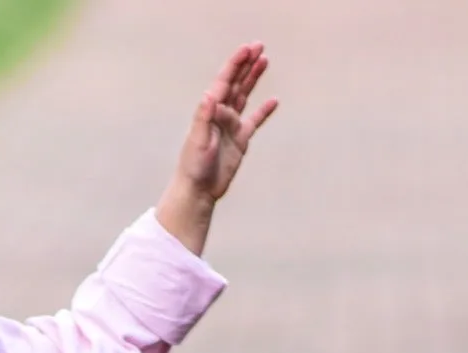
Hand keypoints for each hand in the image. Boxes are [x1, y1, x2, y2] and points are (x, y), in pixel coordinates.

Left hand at [176, 43, 276, 202]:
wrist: (198, 191)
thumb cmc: (193, 167)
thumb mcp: (198, 140)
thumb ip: (204, 117)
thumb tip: (210, 95)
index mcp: (210, 112)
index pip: (224, 82)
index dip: (235, 64)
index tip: (247, 49)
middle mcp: (221, 116)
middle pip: (235, 84)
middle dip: (245, 65)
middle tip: (258, 46)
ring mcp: (231, 127)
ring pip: (244, 97)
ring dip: (253, 80)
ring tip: (264, 61)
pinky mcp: (240, 141)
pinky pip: (254, 121)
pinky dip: (264, 111)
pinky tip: (274, 101)